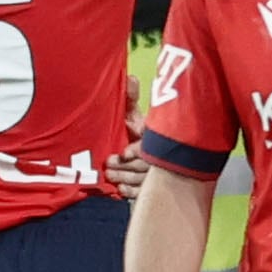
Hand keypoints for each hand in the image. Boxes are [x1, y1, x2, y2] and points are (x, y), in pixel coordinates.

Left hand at [103, 73, 147, 199]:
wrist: (153, 155)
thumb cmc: (139, 132)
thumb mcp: (135, 115)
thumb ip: (130, 99)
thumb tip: (130, 77)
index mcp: (156, 136)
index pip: (151, 144)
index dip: (137, 150)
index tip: (125, 153)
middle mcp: (161, 156)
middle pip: (145, 165)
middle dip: (125, 166)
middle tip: (109, 164)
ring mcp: (159, 174)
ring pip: (143, 179)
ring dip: (125, 177)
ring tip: (110, 175)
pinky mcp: (154, 189)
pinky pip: (143, 193)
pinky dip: (130, 191)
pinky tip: (120, 190)